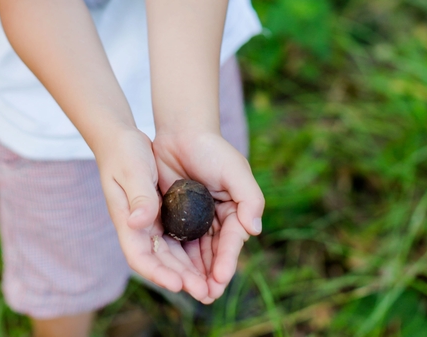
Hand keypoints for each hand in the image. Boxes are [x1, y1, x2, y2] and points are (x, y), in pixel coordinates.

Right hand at [95, 127, 213, 300]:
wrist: (122, 138)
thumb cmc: (124, 151)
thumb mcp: (132, 170)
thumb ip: (138, 195)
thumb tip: (139, 223)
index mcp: (126, 220)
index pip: (139, 256)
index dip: (158, 273)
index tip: (178, 284)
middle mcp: (138, 227)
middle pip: (159, 262)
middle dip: (181, 279)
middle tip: (206, 292)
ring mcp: (150, 222)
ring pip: (171, 254)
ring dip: (189, 270)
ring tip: (212, 284)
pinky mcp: (162, 213)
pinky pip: (178, 238)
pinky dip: (192, 250)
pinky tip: (210, 257)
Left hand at [151, 130, 263, 301]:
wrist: (180, 133)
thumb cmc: (212, 149)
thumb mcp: (235, 169)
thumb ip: (250, 198)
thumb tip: (254, 230)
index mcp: (235, 212)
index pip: (231, 241)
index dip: (227, 261)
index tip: (219, 278)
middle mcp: (216, 221)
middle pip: (214, 254)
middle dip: (210, 276)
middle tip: (205, 295)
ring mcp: (194, 222)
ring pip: (195, 254)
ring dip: (194, 274)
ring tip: (190, 291)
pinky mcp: (174, 219)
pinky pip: (175, 243)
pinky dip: (175, 260)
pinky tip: (172, 274)